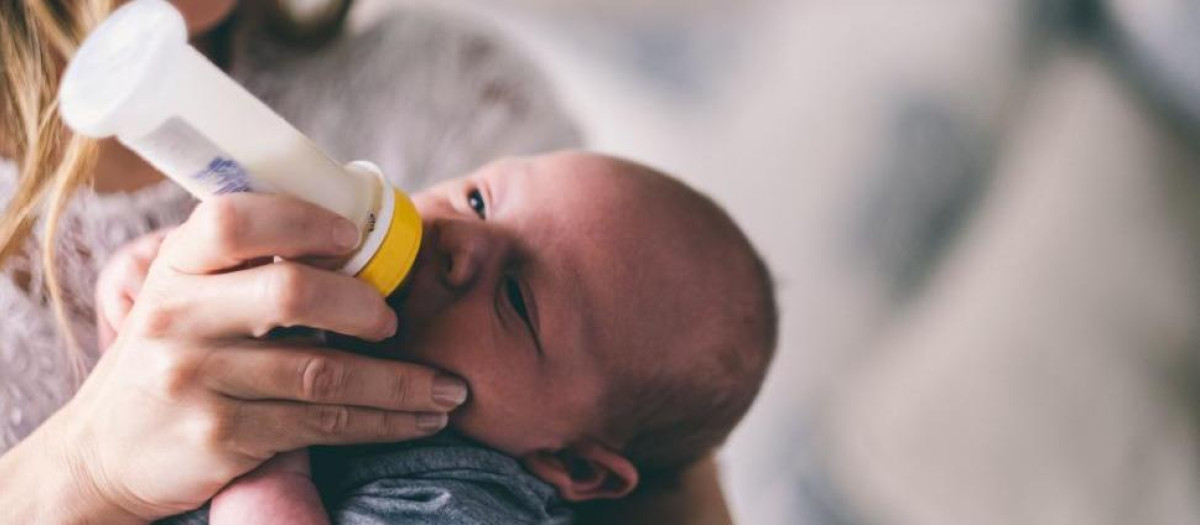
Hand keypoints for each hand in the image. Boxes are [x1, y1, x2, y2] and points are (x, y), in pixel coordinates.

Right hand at [24, 194, 466, 521]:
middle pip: (291, 293)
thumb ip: (244, 267)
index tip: (353, 238)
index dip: (303, 221)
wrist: (104, 454)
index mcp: (176, 268)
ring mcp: (198, 380)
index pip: (234, 220)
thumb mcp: (184, 298)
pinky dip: (383, 422)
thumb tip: (351, 238)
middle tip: (395, 321)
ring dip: (402, 382)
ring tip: (449, 389)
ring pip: (323, 372)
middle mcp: (179, 318)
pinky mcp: (223, 437)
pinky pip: (323, 423)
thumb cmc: (169, 358)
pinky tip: (419, 419)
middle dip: (363, 305)